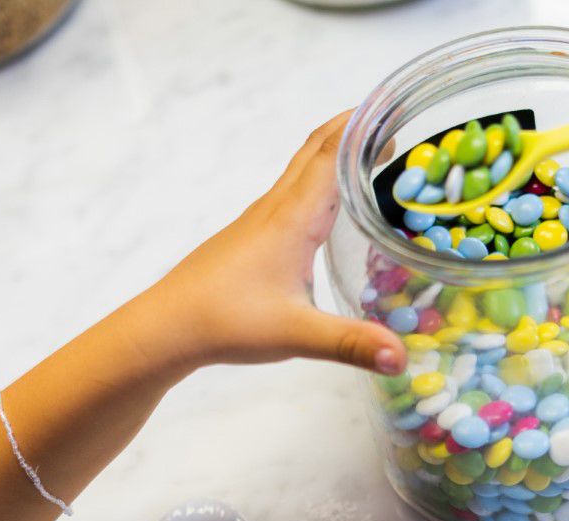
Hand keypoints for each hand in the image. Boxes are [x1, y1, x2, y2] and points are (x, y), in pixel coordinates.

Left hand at [140, 113, 406, 376]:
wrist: (168, 326)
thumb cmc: (227, 321)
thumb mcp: (296, 335)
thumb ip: (351, 344)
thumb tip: (400, 360)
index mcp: (293, 218)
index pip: (334, 153)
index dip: (366, 128)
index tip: (398, 112)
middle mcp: (277, 209)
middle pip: (317, 149)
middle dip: (355, 128)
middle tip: (393, 124)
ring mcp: (260, 220)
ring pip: (302, 170)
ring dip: (335, 153)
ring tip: (370, 156)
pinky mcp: (251, 237)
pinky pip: (291, 195)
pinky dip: (318, 184)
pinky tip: (328, 209)